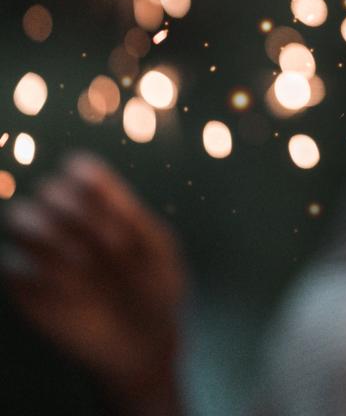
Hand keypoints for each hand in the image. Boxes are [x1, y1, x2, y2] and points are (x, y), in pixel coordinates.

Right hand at [1, 154, 185, 414]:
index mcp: (106, 208)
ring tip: (82, 262)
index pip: (80, 173)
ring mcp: (48, 256)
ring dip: (47, 234)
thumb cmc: (158, 287)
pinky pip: (13, 269)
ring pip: (19, 219)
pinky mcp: (31, 292)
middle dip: (73, 209)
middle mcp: (72, 226)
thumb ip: (129, 214)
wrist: (147, 344)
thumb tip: (90, 176)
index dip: (90, 182)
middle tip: (108, 243)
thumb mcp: (157, 249)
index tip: (115, 209)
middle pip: (47, 190)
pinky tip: (71, 293)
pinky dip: (36, 274)